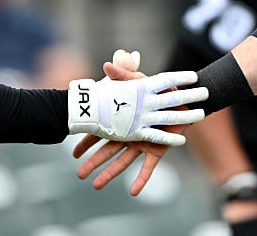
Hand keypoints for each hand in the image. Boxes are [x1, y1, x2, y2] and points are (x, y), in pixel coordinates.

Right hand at [72, 56, 194, 195]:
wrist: (182, 97)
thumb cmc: (157, 88)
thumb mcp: (137, 80)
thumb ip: (123, 74)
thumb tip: (106, 65)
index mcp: (124, 119)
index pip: (101, 131)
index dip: (87, 141)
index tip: (74, 152)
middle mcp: (130, 133)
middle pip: (108, 150)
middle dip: (93, 162)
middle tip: (79, 174)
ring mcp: (142, 143)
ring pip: (123, 161)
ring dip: (110, 174)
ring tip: (96, 185)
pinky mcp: (157, 149)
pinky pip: (148, 167)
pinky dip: (142, 179)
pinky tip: (133, 191)